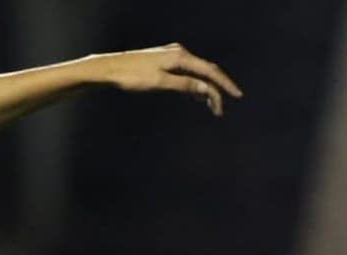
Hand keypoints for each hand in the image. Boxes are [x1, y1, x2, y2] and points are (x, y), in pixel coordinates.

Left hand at [89, 44, 243, 115]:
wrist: (109, 69)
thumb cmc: (132, 76)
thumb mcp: (160, 83)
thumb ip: (184, 85)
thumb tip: (206, 89)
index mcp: (180, 56)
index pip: (209, 70)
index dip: (224, 84)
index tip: (236, 96)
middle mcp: (178, 53)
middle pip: (205, 70)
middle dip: (216, 89)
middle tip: (220, 109)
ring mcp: (170, 56)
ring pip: (195, 72)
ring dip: (203, 89)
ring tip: (210, 107)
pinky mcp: (163, 62)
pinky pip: (185, 72)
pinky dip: (192, 84)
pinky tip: (194, 95)